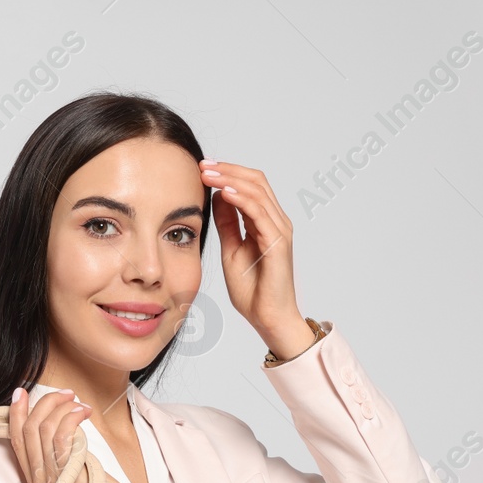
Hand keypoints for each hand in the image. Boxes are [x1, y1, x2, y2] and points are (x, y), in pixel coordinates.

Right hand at [8, 387, 151, 482]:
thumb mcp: (74, 474)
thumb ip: (61, 454)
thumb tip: (59, 420)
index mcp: (35, 481)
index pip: (15, 440)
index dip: (15, 413)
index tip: (22, 392)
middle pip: (28, 431)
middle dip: (46, 404)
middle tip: (68, 394)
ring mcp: (53, 482)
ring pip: (44, 430)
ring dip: (62, 408)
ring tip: (80, 404)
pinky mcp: (70, 479)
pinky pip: (62, 439)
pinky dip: (70, 419)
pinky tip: (84, 413)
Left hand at [200, 159, 316, 361]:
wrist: (268, 318)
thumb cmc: (253, 290)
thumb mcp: (232, 250)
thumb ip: (228, 224)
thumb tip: (218, 196)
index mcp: (265, 222)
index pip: (250, 186)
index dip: (228, 173)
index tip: (203, 168)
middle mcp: (276, 222)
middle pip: (256, 181)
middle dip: (228, 169)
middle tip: (202, 164)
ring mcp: (279, 231)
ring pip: (258, 191)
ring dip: (231, 179)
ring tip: (208, 174)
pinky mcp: (278, 243)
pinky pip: (260, 213)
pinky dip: (241, 199)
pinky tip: (224, 192)